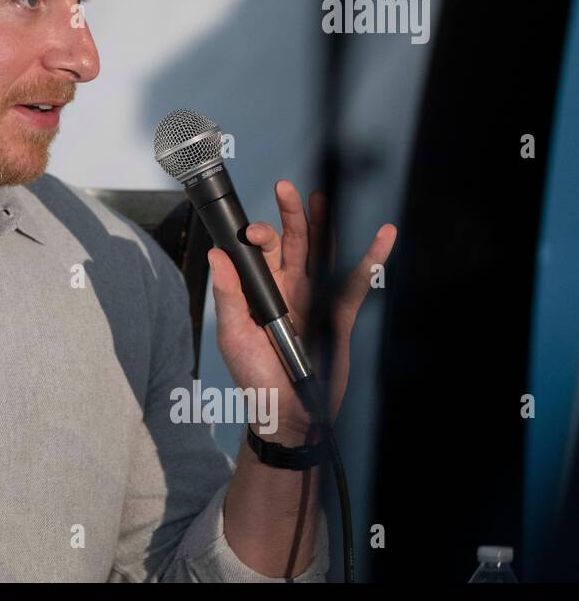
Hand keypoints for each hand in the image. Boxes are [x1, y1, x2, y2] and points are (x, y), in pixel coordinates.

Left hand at [208, 180, 396, 440]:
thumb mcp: (233, 335)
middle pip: (291, 242)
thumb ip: (228, 295)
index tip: (253, 232)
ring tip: (321, 195)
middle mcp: (288, 287)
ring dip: (323, 224)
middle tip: (286, 188)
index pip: (259, 252)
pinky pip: (357, 282)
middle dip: (290, 215)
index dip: (258, 237)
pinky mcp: (339, 314)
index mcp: (259, 290)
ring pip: (321, 252)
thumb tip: (217, 256)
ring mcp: (315, 297)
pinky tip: (383, 235)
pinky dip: (373, 257)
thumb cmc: (254, 375)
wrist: (287, 412)